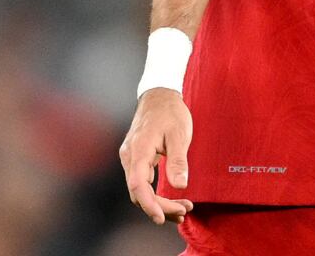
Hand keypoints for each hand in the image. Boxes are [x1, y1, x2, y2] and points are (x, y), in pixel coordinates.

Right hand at [119, 89, 195, 224]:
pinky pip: (142, 183)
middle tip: (185, 211)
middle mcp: (129, 156)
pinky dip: (155, 194)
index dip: (149, 205)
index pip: (138, 185)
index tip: (162, 219)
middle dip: (161, 206)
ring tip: (183, 210)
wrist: (159, 95)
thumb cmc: (170, 112)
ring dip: (159, 203)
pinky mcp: (136, 160)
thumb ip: (178, 160)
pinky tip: (171, 200)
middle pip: (139, 192)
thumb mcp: (179, 134)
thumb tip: (180, 186)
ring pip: (140, 190)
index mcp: (138, 150)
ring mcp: (130, 158)